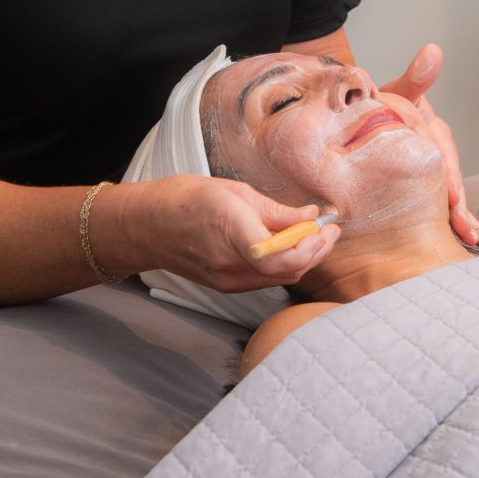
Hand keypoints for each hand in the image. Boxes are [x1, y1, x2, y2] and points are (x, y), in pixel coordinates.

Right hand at [130, 175, 340, 291]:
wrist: (148, 226)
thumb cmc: (185, 200)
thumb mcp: (233, 191)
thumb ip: (274, 209)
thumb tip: (310, 217)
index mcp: (231, 229)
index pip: (278, 257)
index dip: (310, 247)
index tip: (325, 228)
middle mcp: (229, 263)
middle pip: (287, 271)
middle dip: (316, 252)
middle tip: (330, 230)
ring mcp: (227, 280)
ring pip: (280, 278)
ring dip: (304, 259)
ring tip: (315, 235)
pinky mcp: (226, 286)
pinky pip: (265, 280)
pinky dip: (284, 265)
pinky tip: (290, 246)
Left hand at [380, 43, 478, 250]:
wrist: (358, 113)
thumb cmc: (376, 105)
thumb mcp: (394, 93)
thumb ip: (414, 79)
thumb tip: (432, 52)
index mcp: (432, 129)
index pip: (444, 153)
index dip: (447, 177)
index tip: (451, 198)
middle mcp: (436, 149)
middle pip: (451, 179)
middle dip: (460, 207)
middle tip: (466, 231)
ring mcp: (430, 166)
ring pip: (449, 194)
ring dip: (463, 218)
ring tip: (474, 240)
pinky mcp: (423, 181)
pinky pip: (438, 202)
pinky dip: (453, 220)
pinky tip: (467, 238)